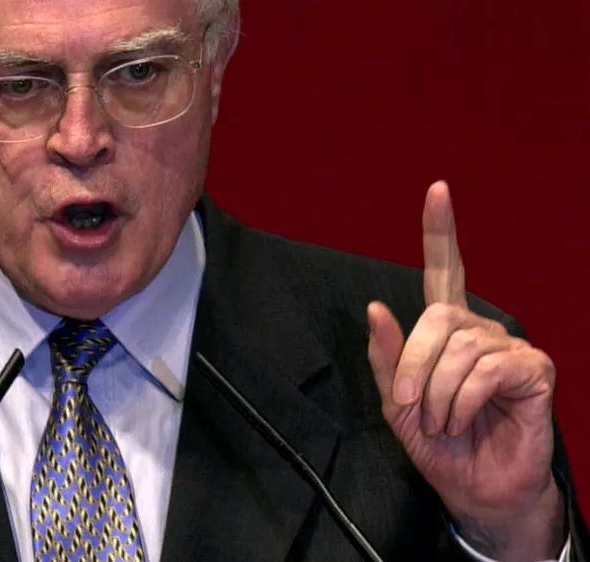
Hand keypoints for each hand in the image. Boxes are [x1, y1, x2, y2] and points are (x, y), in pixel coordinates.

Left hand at [367, 182, 563, 559]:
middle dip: (414, 366)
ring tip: (443, 421)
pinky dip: (464, 400)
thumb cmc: (439, 444)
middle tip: (413, 407)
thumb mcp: (397, 404)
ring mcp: (509, 347)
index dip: (441, 230)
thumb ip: (387, 359)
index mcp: (445, 332)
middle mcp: (479, 331)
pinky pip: (488, 369)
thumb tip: (376, 307)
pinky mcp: (534, 370)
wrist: (474, 488)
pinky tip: (464, 418)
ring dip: (439, 394)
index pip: (445, 270)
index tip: (437, 190)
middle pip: (437, 319)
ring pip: (460, 348)